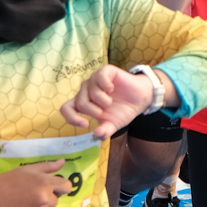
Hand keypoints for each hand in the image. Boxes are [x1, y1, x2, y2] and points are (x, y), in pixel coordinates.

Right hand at [0, 159, 69, 206]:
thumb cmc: (10, 180)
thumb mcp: (29, 169)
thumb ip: (48, 167)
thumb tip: (63, 162)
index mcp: (45, 183)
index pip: (67, 187)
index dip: (62, 186)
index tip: (54, 186)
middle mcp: (45, 199)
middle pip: (56, 199)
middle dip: (48, 196)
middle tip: (33, 193)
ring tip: (28, 202)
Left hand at [60, 64, 177, 136]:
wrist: (140, 99)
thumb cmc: (123, 110)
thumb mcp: (113, 124)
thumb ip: (104, 131)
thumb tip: (97, 135)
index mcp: (84, 103)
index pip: (66, 109)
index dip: (71, 118)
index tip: (85, 124)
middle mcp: (86, 90)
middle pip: (80, 102)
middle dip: (94, 111)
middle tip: (105, 112)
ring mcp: (95, 80)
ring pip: (91, 92)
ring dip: (103, 100)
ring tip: (111, 101)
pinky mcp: (105, 71)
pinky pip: (100, 77)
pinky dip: (106, 86)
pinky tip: (112, 89)